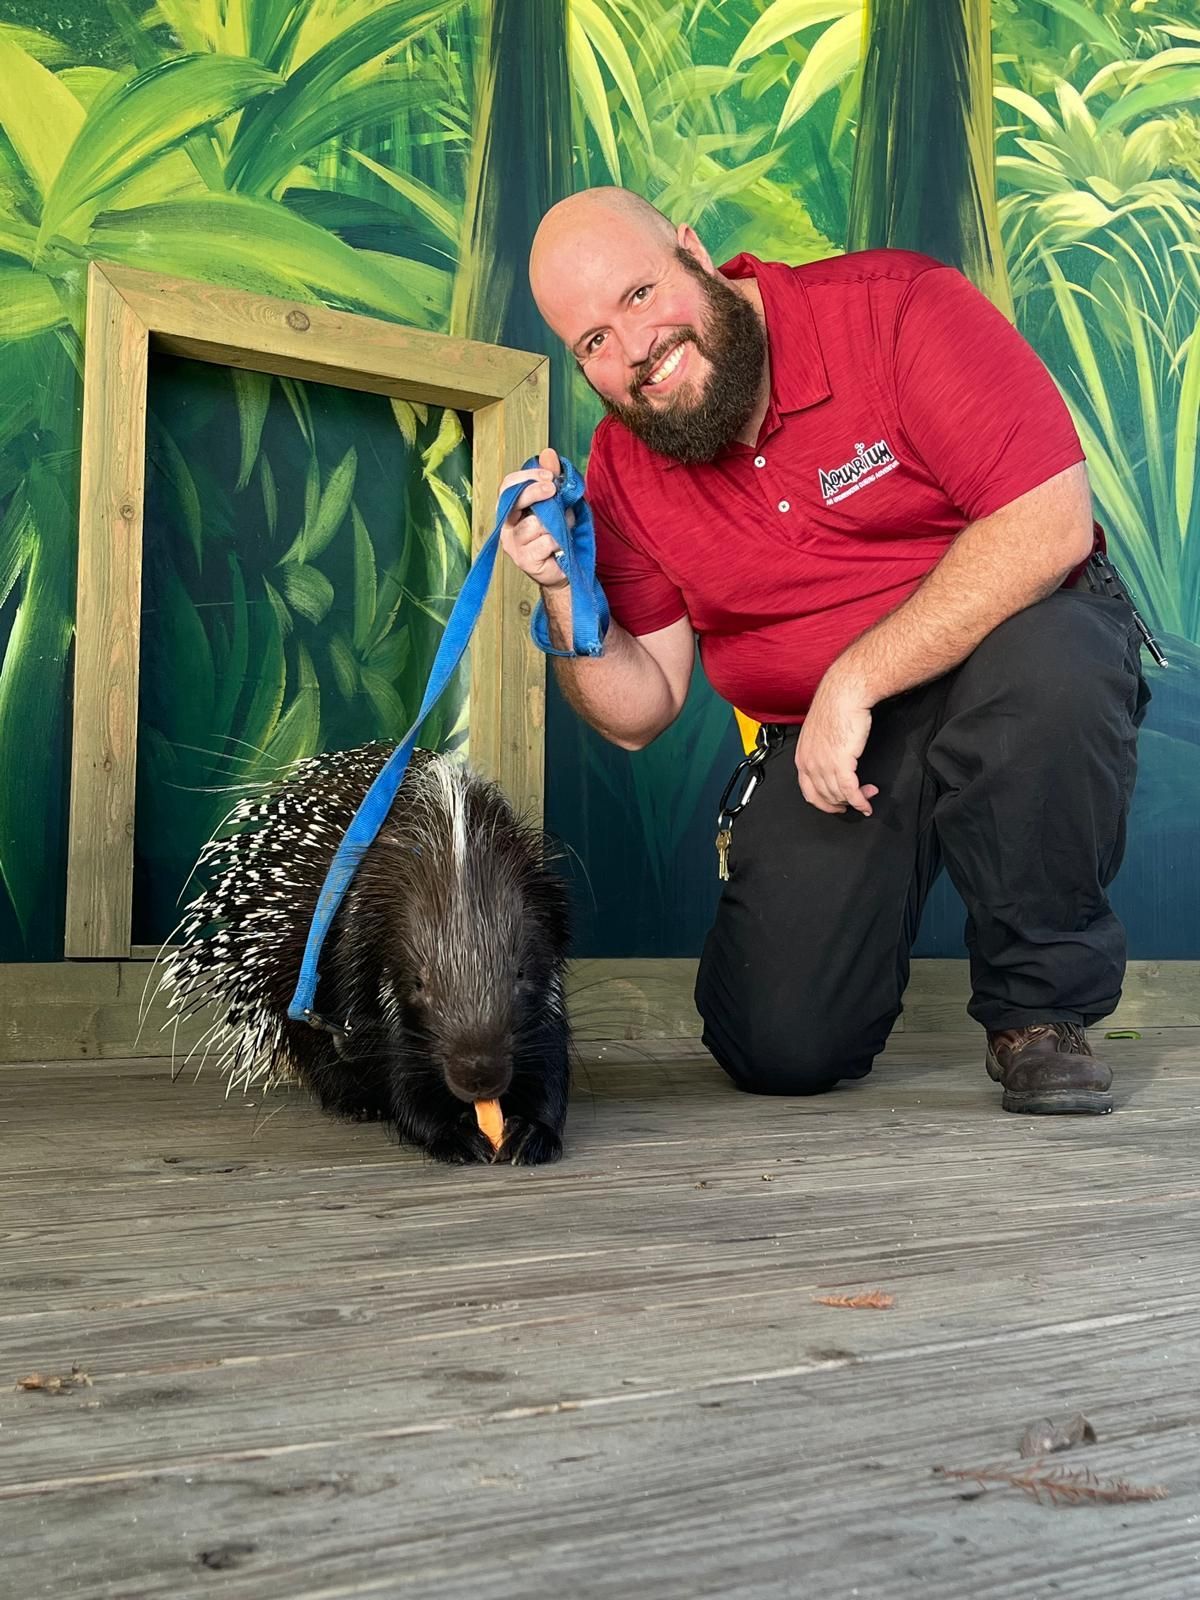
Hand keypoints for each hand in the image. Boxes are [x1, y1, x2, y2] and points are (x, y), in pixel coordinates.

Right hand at [498, 446, 573, 589]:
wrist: (563, 568)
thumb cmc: (557, 533)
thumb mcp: (557, 502)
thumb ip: (551, 478)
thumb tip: (548, 452)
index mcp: (511, 509)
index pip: (508, 486)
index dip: (527, 476)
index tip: (549, 476)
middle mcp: (506, 525)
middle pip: (514, 501)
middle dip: (536, 491)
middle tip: (554, 489)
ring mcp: (513, 544)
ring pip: (534, 524)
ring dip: (557, 522)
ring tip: (565, 526)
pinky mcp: (524, 560)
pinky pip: (545, 542)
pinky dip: (558, 540)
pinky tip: (561, 545)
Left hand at [795, 671, 878, 815]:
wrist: (844, 695)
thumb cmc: (835, 708)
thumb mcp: (819, 734)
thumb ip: (820, 751)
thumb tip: (831, 762)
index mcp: (802, 757)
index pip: (808, 791)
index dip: (824, 802)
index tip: (836, 804)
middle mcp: (809, 764)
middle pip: (824, 797)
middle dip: (842, 803)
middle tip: (855, 801)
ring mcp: (823, 765)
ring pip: (838, 795)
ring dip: (855, 800)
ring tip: (867, 796)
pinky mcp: (841, 764)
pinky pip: (850, 791)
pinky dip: (859, 801)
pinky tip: (866, 804)